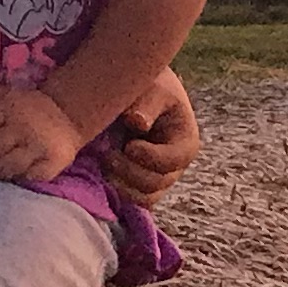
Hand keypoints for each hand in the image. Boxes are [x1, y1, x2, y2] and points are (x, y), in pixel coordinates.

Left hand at [0, 84, 84, 184]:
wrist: (68, 114)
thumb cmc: (25, 107)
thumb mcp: (0, 93)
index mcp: (7, 108)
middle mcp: (22, 127)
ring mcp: (38, 147)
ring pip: (4, 168)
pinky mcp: (52, 163)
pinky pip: (26, 178)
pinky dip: (14, 179)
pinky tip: (7, 177)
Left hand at [108, 73, 201, 209]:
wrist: (134, 92)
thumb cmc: (148, 85)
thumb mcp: (152, 87)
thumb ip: (146, 104)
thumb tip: (137, 123)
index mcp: (185, 142)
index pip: (173, 160)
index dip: (151, 157)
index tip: (129, 145)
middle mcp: (175, 166)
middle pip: (156, 183)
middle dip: (130, 171)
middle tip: (107, 154)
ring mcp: (159, 178)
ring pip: (144, 198)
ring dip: (121, 184)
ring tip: (104, 161)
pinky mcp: (141, 185)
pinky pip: (132, 201)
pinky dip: (117, 191)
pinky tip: (101, 172)